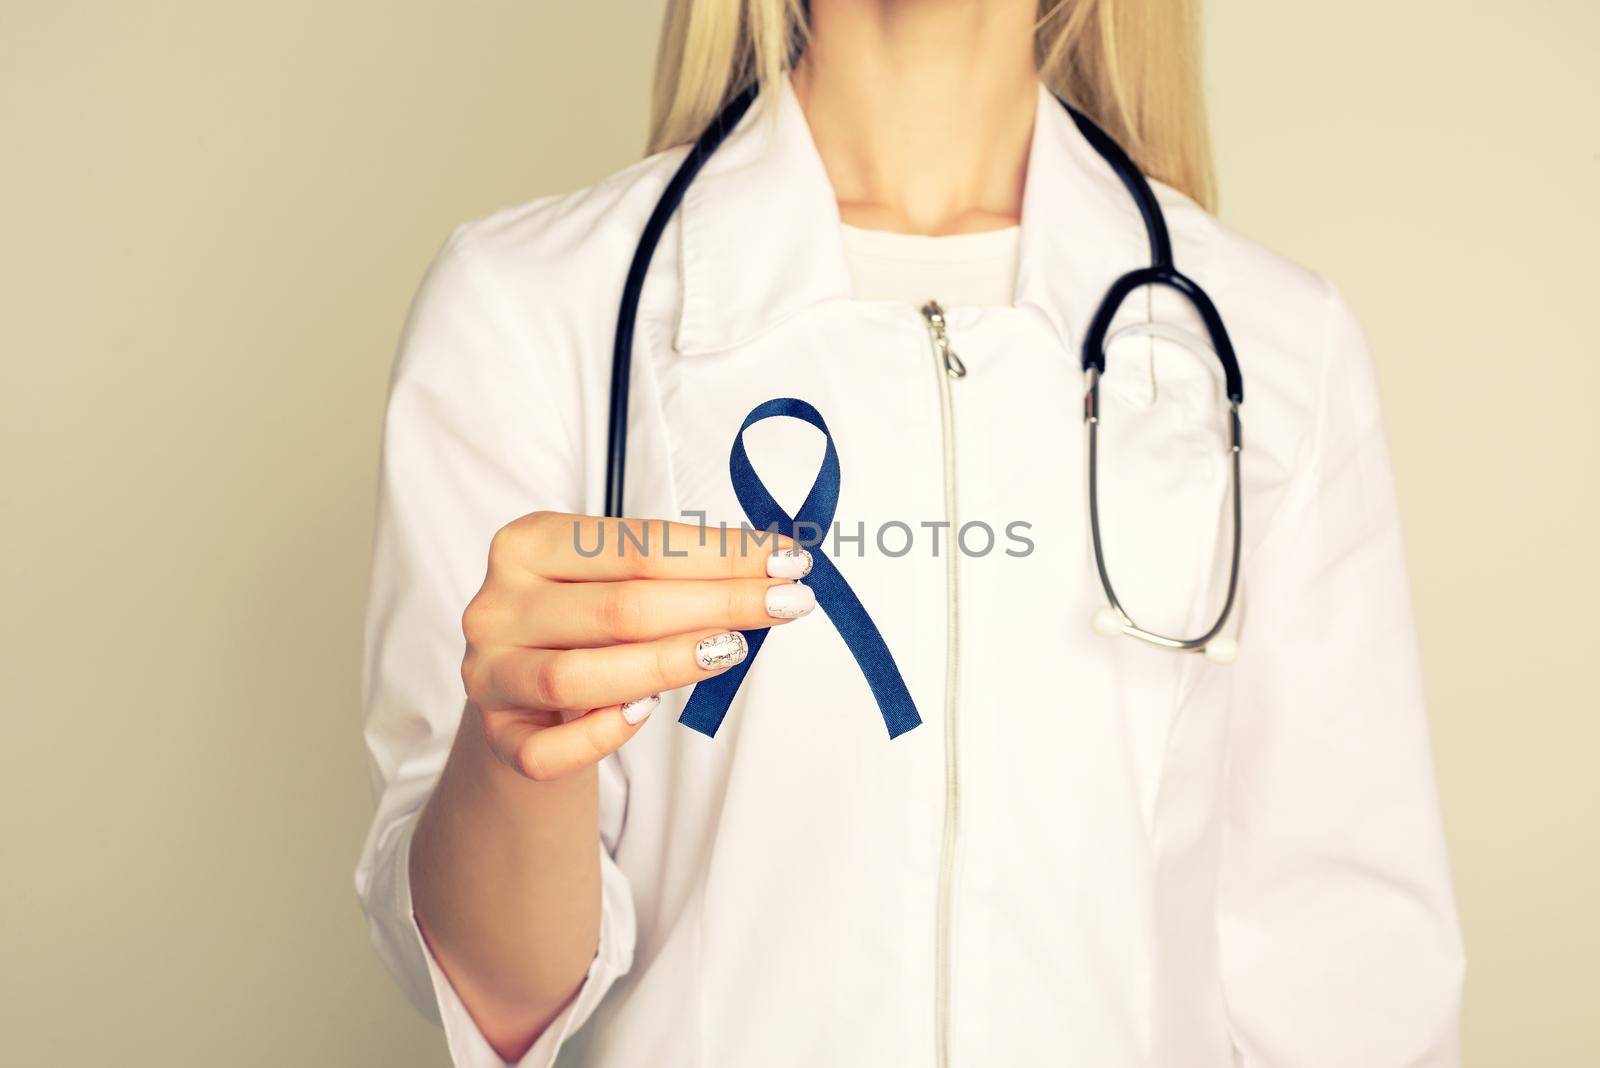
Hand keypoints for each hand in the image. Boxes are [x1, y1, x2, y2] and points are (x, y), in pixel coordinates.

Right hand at [460, 512, 814, 780]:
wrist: (524, 696)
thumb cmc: (585, 626)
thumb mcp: (614, 579)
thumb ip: (671, 573)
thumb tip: (771, 569)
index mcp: (527, 544)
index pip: (636, 543)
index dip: (719, 554)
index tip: (787, 560)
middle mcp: (498, 605)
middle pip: (619, 607)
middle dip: (718, 603)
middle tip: (788, 604)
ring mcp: (490, 674)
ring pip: (581, 678)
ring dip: (669, 664)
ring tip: (734, 650)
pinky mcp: (497, 738)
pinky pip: (551, 749)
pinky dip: (603, 734)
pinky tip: (647, 713)